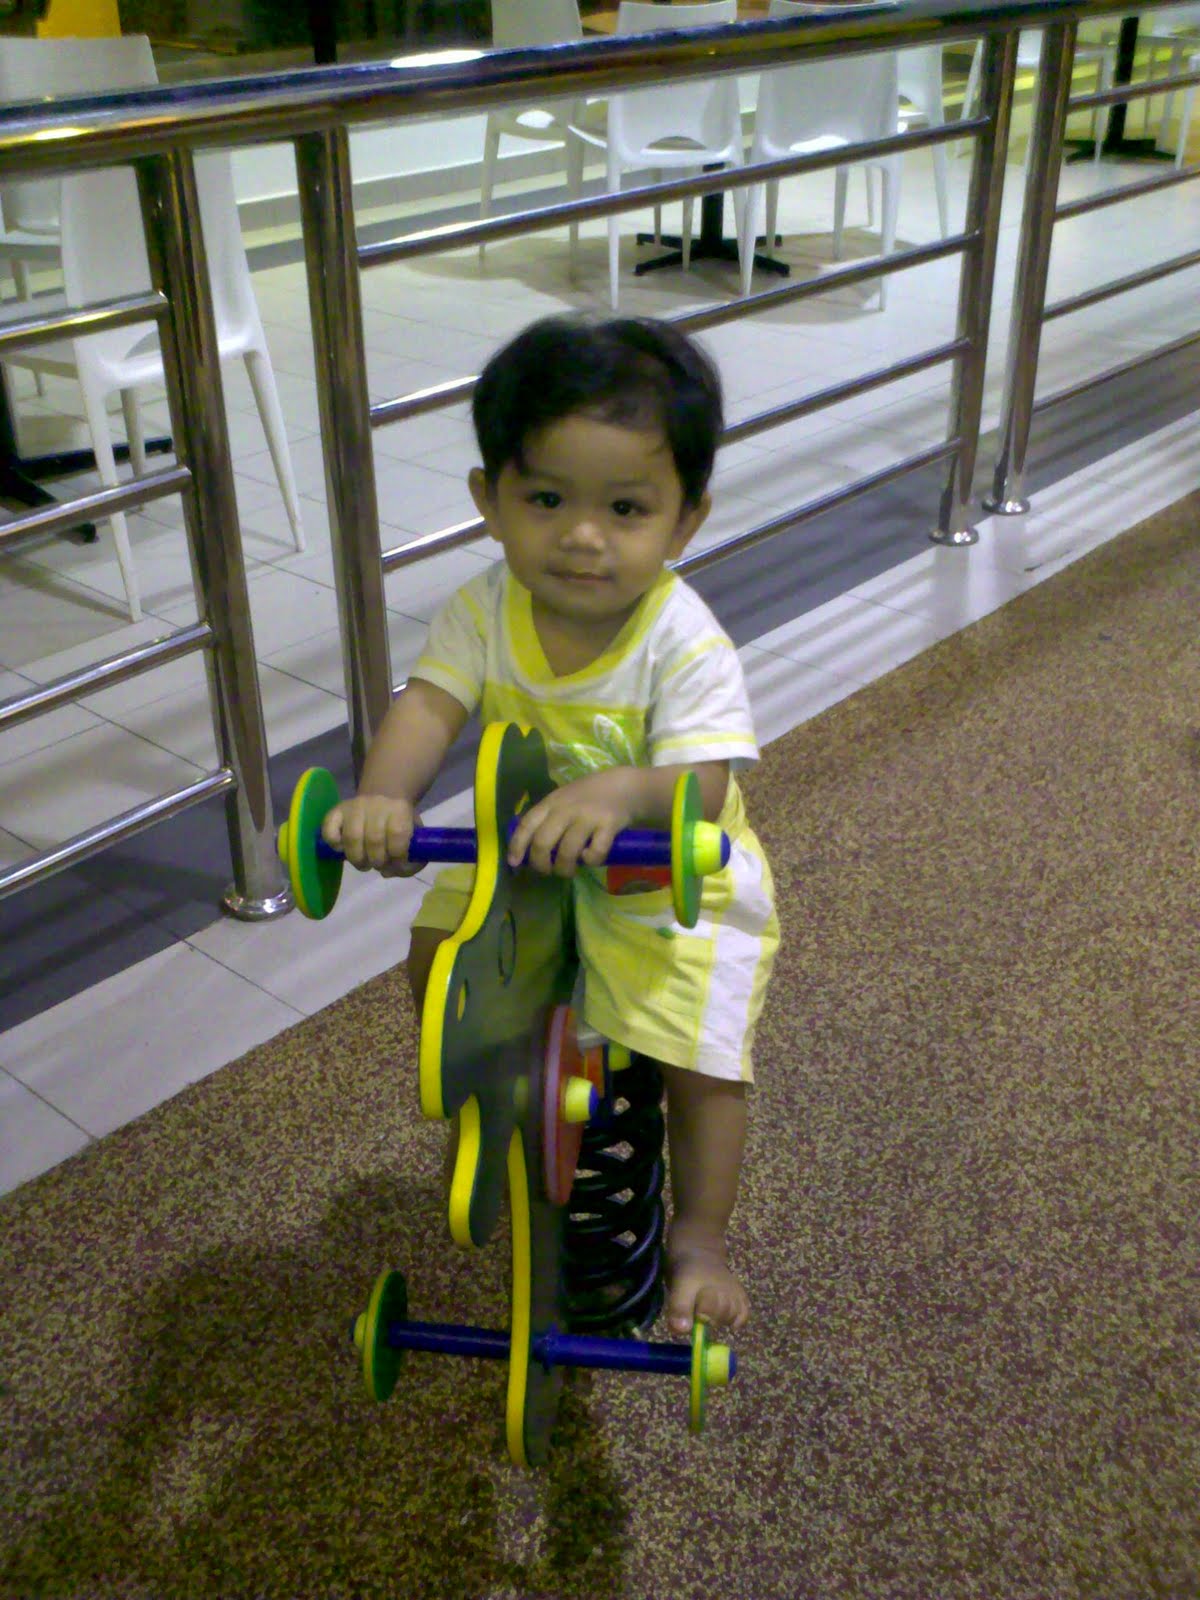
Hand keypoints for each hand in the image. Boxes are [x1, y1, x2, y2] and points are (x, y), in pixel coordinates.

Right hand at [322, 794, 423, 876]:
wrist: (384, 796)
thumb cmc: (400, 822)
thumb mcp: (416, 836)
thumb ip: (413, 859)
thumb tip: (391, 873)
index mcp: (399, 808)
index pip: (397, 834)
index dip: (397, 856)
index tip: (397, 865)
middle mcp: (376, 804)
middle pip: (374, 839)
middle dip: (377, 861)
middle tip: (378, 865)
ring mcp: (353, 806)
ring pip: (352, 837)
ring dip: (357, 859)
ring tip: (363, 864)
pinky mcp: (336, 810)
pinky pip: (329, 829)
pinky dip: (334, 843)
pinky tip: (342, 849)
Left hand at [507, 769, 639, 877]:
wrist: (626, 786)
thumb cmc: (590, 796)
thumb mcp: (564, 799)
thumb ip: (548, 818)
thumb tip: (529, 849)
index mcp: (552, 802)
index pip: (527, 825)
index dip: (517, 846)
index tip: (514, 863)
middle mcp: (566, 809)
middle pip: (543, 843)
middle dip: (541, 864)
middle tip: (547, 871)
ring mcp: (587, 817)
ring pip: (566, 853)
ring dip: (564, 869)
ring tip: (568, 870)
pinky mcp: (608, 826)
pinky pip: (594, 854)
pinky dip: (590, 861)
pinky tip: (591, 857)